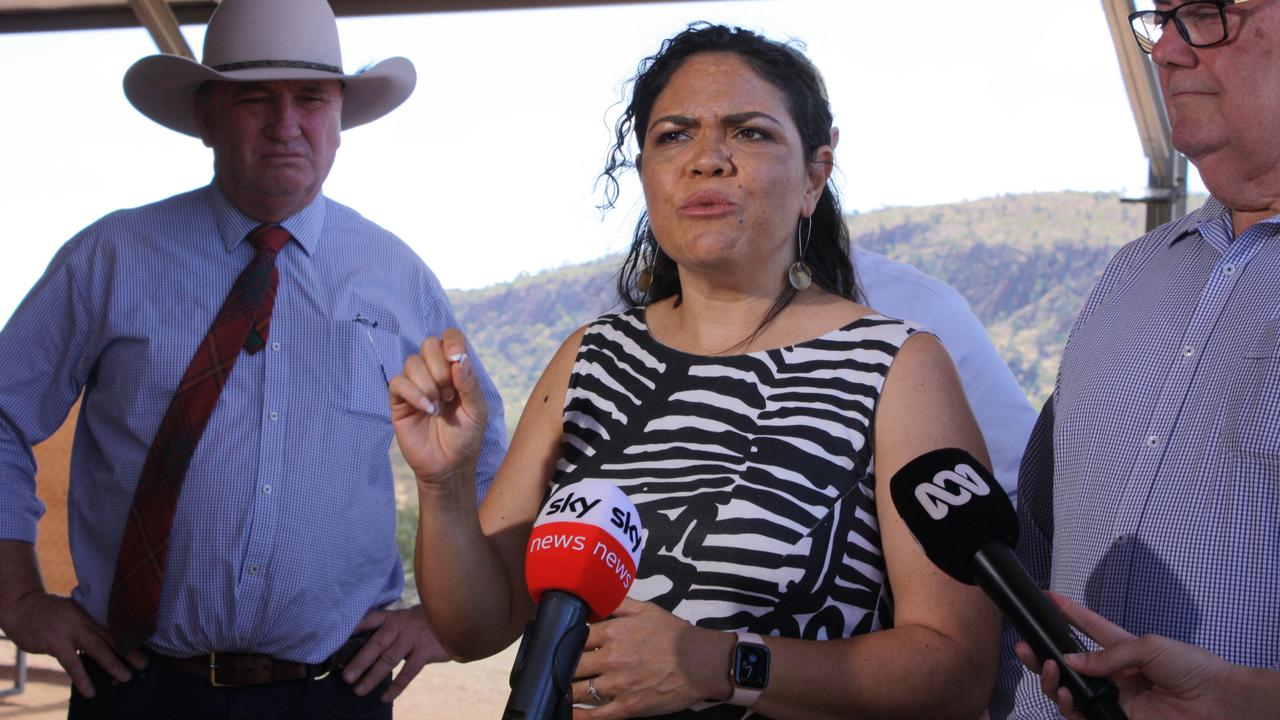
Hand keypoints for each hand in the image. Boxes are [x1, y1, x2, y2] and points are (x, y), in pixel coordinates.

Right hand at [3, 591, 145, 697]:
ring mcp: (70, 630)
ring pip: (97, 648)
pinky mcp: (55, 643)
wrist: (22, 607)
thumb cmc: (50, 613)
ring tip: (125, 677)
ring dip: (112, 664)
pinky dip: (82, 678)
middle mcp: (84, 619)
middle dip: (130, 651)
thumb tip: (108, 638)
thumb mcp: (74, 611)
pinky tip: (90, 691)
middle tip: (145, 665)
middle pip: (112, 635)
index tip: (149, 647)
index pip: (115, 624)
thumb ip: (90, 622)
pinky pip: (72, 663)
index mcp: (91, 612)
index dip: (131, 636)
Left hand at [343, 605, 448, 702]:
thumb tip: (362, 653)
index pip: (370, 620)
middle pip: (376, 644)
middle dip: (360, 661)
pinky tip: (385, 697)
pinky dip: (396, 686)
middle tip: (346, 677)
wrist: (454, 620)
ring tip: (359, 691)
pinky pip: (408, 672)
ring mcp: (413, 638)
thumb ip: (388, 633)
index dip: (354, 628)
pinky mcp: (425, 651)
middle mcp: (401, 626)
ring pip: (389, 660)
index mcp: (393, 618)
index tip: (337, 637)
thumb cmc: (423, 625)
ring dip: (373, 676)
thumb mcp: (405, 621)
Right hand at [388, 329, 487, 482]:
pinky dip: (413, 393)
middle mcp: (434, 372)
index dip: (451, 341)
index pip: (450, 338)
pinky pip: (398, 382)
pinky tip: (427, 409)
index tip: (455, 357)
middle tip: (449, 393)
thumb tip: (459, 358)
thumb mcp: (477, 411)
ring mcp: (415, 385)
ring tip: (439, 407)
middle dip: (440, 367)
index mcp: (456, 370)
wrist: (449, 466)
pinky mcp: (399, 400)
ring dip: (428, 384)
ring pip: (412, 362)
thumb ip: (469, 384)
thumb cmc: (466, 437)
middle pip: (428, 344)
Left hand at [568, 598, 731, 718]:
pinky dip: (578, 716)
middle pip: (570, 665)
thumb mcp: (646, 609)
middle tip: (551, 668)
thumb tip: (596, 597)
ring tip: (556, 689)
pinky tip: (568, 713)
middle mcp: (612, 659)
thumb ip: (618, 602)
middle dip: (559, 668)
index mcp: (614, 633)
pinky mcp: (628, 707)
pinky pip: (595, 715)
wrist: (702, 662)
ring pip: (577, 691)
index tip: (555, 645)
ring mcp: (619, 686)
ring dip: (564, 691)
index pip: (574, 637)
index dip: (562, 642)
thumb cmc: (674, 635)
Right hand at [1014, 593, 1236, 719]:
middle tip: (1024, 646)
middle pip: (1069, 663)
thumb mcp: (1149, 646)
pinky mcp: (1116, 719)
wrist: (1218, 701)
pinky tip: (1065, 694)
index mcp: (1124, 648)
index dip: (1068, 612)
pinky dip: (1067, 705)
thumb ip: (1108, 653)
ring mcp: (1113, 698)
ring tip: (1046, 669)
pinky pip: (1081, 715)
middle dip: (1043, 653)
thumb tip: (1071, 661)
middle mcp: (1114, 673)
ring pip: (1069, 691)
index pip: (1089, 627)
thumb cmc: (1193, 667)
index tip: (1047, 597)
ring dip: (1051, 680)